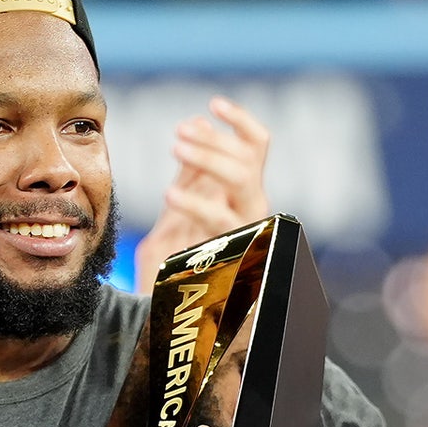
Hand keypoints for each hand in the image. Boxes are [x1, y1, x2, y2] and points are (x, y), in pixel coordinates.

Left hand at [134, 96, 269, 293]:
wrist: (201, 322)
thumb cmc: (191, 258)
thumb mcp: (189, 208)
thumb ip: (195, 171)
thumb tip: (196, 120)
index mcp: (247, 195)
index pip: (257, 146)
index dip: (240, 121)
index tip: (213, 104)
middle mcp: (255, 211)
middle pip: (247, 162)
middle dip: (215, 142)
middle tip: (178, 135)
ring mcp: (248, 232)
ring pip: (240, 184)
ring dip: (210, 160)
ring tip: (175, 150)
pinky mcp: (235, 254)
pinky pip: (218, 223)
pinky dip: (196, 204)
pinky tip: (170, 194)